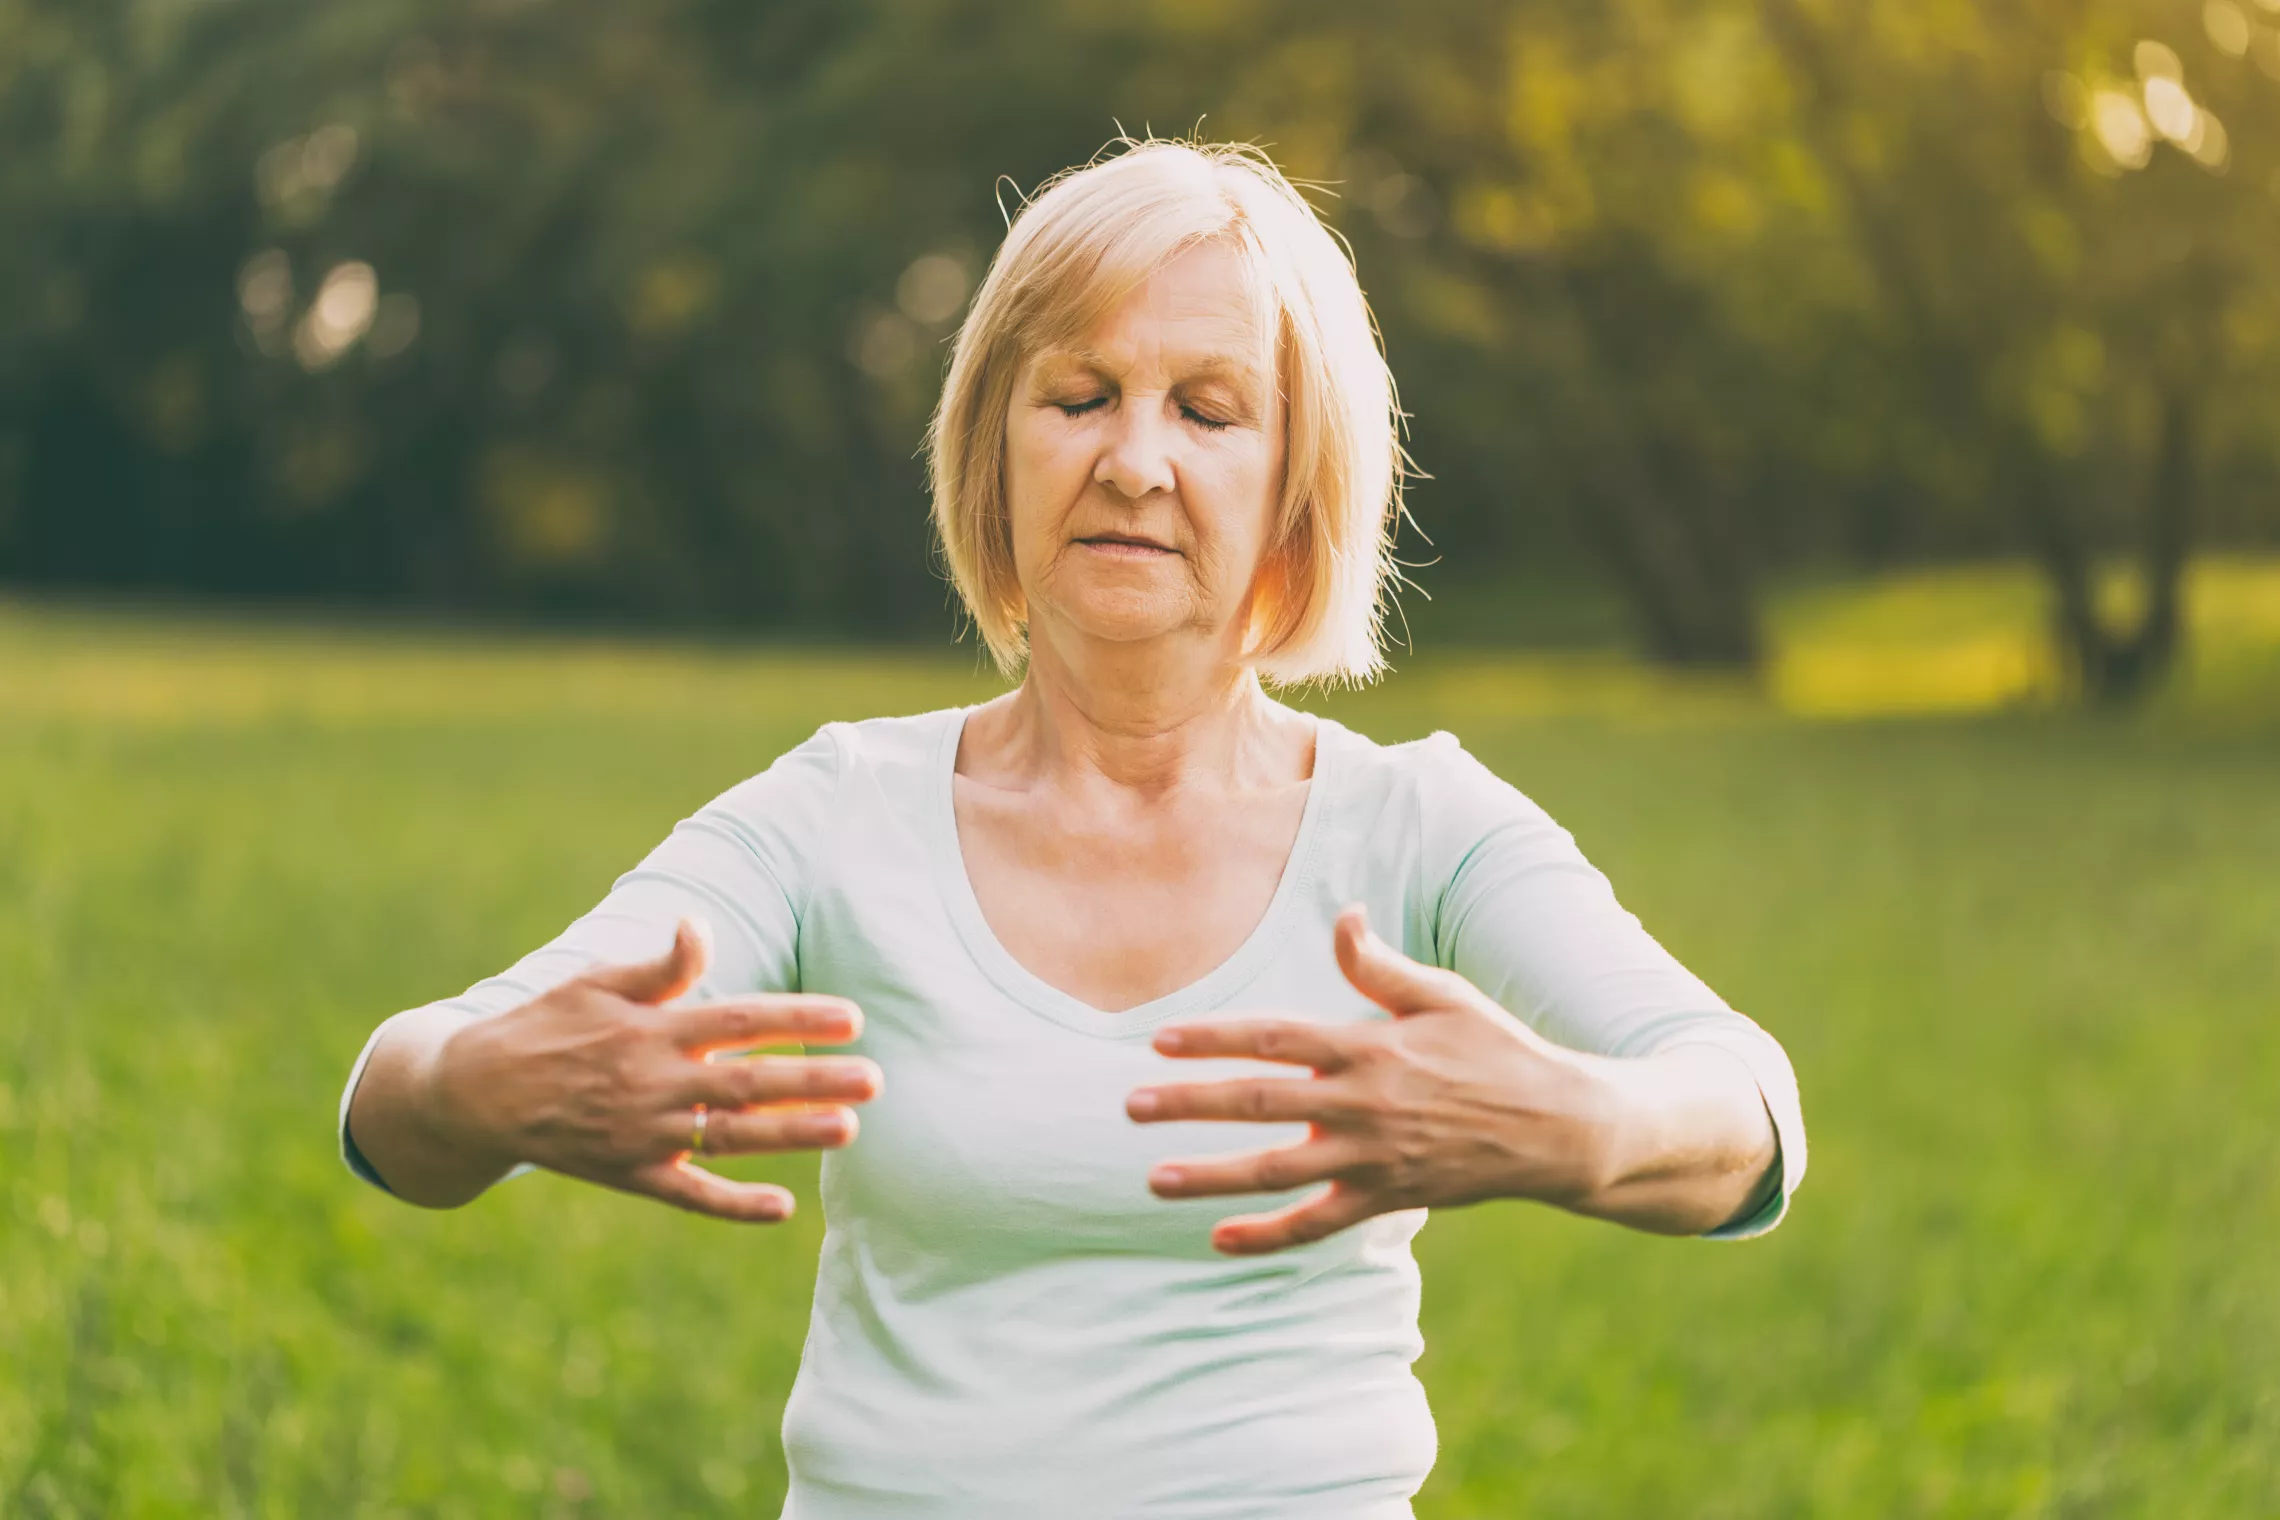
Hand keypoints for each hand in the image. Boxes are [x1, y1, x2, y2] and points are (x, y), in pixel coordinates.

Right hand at [427, 917, 882, 1222]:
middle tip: (875, 1079)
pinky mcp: (630, 1176)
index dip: (798, 1018)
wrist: (475, 1095)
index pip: (741, 1020)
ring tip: (850, 1129)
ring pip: (732, 1137)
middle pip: (749, 1082)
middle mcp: (654, 1084)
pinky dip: (735, 1204)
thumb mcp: (595, 983)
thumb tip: (699, 925)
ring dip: (793, 1136)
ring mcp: (644, 1134)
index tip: (852, 1017)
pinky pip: (690, 1195)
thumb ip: (658, 967)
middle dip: (816, 1080)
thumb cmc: (545, 1026)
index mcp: (651, 1030)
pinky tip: (784, 1207)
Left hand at [1126, 904, 1616, 1254]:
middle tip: (1130, 1108)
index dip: (1215, 1038)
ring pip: (1278, 1169)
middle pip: (1260, 1103)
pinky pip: (1318, 1223)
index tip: (1160, 1041)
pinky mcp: (1387, 1197)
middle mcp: (1364, 1102)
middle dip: (1190, 1104)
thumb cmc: (1497, 1049)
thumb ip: (1379, 965)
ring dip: (1212, 1176)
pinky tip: (1219, 1240)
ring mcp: (1373, 1156)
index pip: (1274, 1037)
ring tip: (1155, 1180)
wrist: (1558, 1126)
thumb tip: (1342, 916)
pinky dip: (1268, 1235)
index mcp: (1370, 1045)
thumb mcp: (1444, 993)